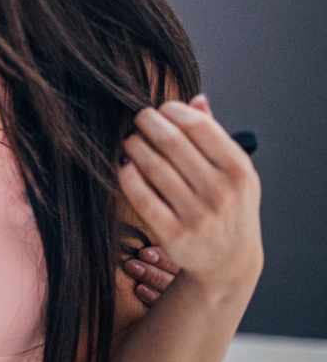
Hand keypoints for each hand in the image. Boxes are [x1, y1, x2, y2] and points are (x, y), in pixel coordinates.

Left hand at [119, 95, 262, 294]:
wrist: (229, 262)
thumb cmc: (229, 205)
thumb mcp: (235, 172)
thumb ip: (216, 135)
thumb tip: (197, 99)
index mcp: (239, 170)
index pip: (199, 126)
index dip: (172, 110)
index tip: (161, 109)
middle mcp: (221, 192)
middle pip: (171, 141)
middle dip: (147, 123)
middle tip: (137, 119)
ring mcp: (197, 215)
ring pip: (152, 166)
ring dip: (134, 146)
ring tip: (130, 140)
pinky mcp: (173, 234)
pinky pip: (141, 196)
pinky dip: (127, 176)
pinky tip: (124, 165)